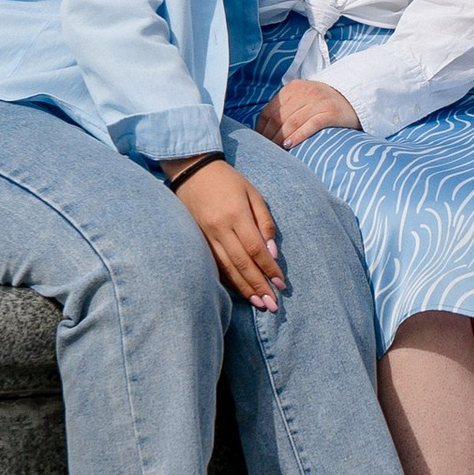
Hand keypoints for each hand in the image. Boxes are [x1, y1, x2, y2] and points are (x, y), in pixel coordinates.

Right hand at [165, 157, 283, 308]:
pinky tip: (239, 291)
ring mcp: (205, 235)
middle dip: (258, 286)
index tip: (281, 284)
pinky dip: (227, 280)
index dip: (269, 269)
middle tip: (272, 305)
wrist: (192, 169)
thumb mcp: (253, 194)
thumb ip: (265, 223)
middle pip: (242, 264)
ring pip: (227, 268)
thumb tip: (272, 253)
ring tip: (259, 303)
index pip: (255, 249)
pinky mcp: (197, 239)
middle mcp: (220, 228)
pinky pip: (214, 264)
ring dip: (244, 288)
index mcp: (236, 215)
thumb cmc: (228, 180)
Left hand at [255, 79, 359, 149]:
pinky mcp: (330, 112)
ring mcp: (318, 101)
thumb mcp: (302, 98)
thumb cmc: (323, 103)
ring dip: (280, 138)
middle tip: (264, 152)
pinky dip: (299, 135)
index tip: (257, 143)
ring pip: (292, 122)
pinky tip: (290, 145)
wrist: (353, 98)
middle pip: (279, 118)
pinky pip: (311, 124)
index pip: (269, 111)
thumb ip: (286, 109)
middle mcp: (304, 92)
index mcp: (292, 89)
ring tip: (274, 151)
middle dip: (269, 137)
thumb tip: (263, 129)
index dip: (261, 129)